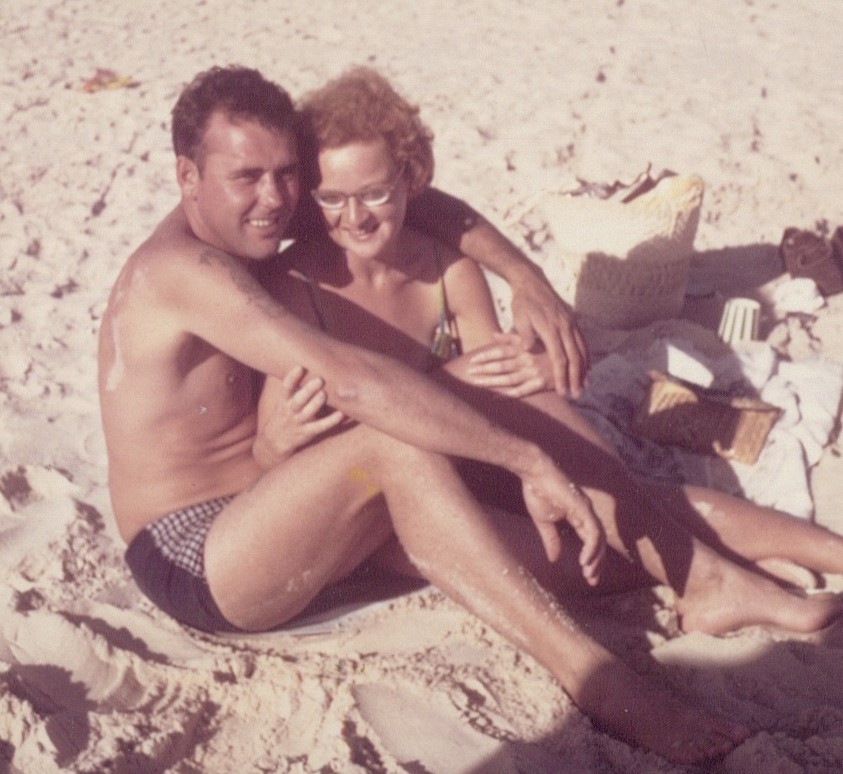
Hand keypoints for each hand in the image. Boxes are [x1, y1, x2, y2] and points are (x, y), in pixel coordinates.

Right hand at [257, 366, 344, 462]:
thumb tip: (309, 365)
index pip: (286, 387)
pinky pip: (319, 427)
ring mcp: (298, 423)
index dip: (292, 377)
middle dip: (308, 390)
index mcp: (284, 401)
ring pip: (306, 413)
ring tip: (324, 394)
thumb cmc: (285, 415)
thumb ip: (296, 388)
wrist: (273, 441)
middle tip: (319, 379)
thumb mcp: (284, 401)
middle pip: (298, 400)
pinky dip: (330, 421)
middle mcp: (290, 411)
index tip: (300, 367)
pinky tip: (340, 414)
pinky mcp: (306, 433)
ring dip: (315, 404)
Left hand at [463, 332, 552, 397]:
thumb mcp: (532, 337)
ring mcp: (534, 372)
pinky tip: (496, 398)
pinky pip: (523, 391)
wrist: (574, 356)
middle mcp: (527, 360)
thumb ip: (512, 338)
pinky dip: (509, 395)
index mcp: (525, 348)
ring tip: (475, 383)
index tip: (472, 360)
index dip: (486, 356)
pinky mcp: (541, 383)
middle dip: (483, 369)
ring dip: (491, 381)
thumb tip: (493, 335)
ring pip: (508, 378)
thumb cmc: (550, 345)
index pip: (500, 352)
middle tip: (468, 372)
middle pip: (501, 365)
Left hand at [509, 274, 588, 397]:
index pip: (559, 358)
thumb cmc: (522, 303)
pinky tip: (586, 366)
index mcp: (551, 328)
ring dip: (584, 368)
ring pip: (582, 349)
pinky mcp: (572, 321)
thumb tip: (527, 349)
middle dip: (577, 377)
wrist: (531, 282)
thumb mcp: (519, 318)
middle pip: (575, 357)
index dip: (561, 376)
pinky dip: (586, 355)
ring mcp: (571, 323)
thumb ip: (524, 335)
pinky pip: (583, 341)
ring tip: (584, 385)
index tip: (562, 391)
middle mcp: (565, 326)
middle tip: (577, 394)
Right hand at [521, 457, 604, 584]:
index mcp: (578, 515)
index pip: (590, 540)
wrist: (533, 472)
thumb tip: (554, 560)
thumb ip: (551, 540)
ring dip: (596, 558)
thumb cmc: (537, 491)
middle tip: (592, 580)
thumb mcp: (543, 522)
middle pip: (599, 542)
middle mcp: (586, 513)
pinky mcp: (583, 508)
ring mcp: (586, 510)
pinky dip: (592, 547)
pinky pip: (593, 532)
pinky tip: (585, 561)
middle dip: (597, 562)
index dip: (591, 558)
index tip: (588, 576)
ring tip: (589, 573)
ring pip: (599, 538)